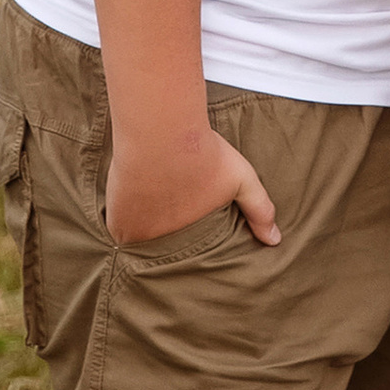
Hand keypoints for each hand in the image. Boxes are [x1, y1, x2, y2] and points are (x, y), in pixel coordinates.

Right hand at [105, 125, 280, 249]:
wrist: (159, 132)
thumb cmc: (202, 154)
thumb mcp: (241, 179)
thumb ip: (259, 210)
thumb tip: (274, 240)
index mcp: (194, 241)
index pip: (193, 257)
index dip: (192, 245)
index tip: (192, 231)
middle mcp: (164, 246)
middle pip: (165, 253)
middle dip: (168, 241)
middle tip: (170, 218)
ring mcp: (136, 236)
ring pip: (141, 243)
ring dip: (144, 232)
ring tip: (152, 210)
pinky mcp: (115, 222)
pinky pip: (120, 231)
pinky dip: (125, 221)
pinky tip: (133, 204)